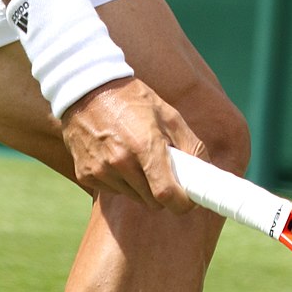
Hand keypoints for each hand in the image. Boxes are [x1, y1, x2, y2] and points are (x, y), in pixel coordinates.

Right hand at [60, 76, 205, 212]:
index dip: (182, 202)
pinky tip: (115, 156)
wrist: (85, 88)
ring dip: (141, 186)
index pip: (167, 194)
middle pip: (152, 201)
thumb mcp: (167, 113)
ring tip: (136, 157)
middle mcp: (120, 162)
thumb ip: (189, 144)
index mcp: (144, 145)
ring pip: (133, 197)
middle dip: (162, 191)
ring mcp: (101, 170)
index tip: (189, 199)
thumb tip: (205, 170)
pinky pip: (113, 190)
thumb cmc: (131, 98)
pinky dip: (120, 181)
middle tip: (163, 171)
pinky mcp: (86, 175)